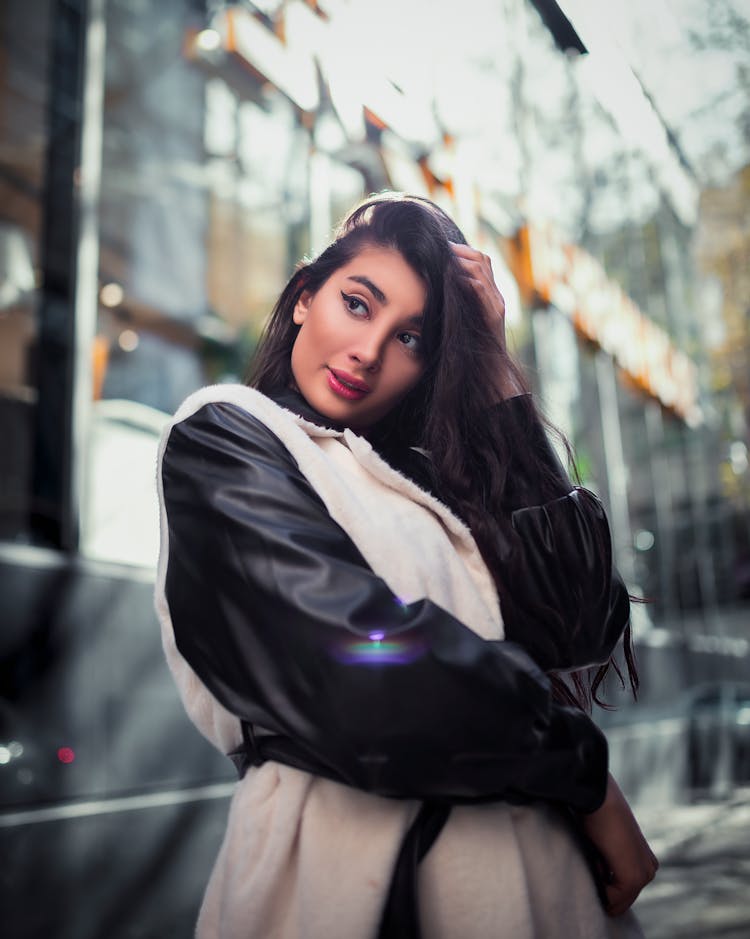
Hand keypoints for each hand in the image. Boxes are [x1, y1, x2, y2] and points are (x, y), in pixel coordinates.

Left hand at [449, 242, 523, 398]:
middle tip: (441, 248)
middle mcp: (495, 296)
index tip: (442, 248)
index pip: (480, 260)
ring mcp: (497, 305)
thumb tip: (434, 292)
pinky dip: (468, 280)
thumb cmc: (471, 350)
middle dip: (461, 251)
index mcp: (489, 295)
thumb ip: (455, 305)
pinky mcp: (494, 316)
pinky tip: (453, 276)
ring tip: (444, 257)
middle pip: (482, 259)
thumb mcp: (461, 322)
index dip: (462, 251)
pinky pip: (483, 291)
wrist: (491, 373)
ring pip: (482, 270)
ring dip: (462, 260)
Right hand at [581, 773, 658, 915]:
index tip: (598, 851)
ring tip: (600, 852)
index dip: (601, 878)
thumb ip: (611, 861)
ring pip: (615, 901)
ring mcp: (644, 876)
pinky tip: (600, 855)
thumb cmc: (596, 814)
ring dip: (600, 882)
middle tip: (598, 852)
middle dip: (602, 884)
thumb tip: (603, 876)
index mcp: (646, 862)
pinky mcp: (634, 878)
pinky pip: (612, 900)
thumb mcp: (607, 842)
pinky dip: (599, 884)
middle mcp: (650, 870)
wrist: (598, 797)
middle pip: (619, 900)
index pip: (621, 891)